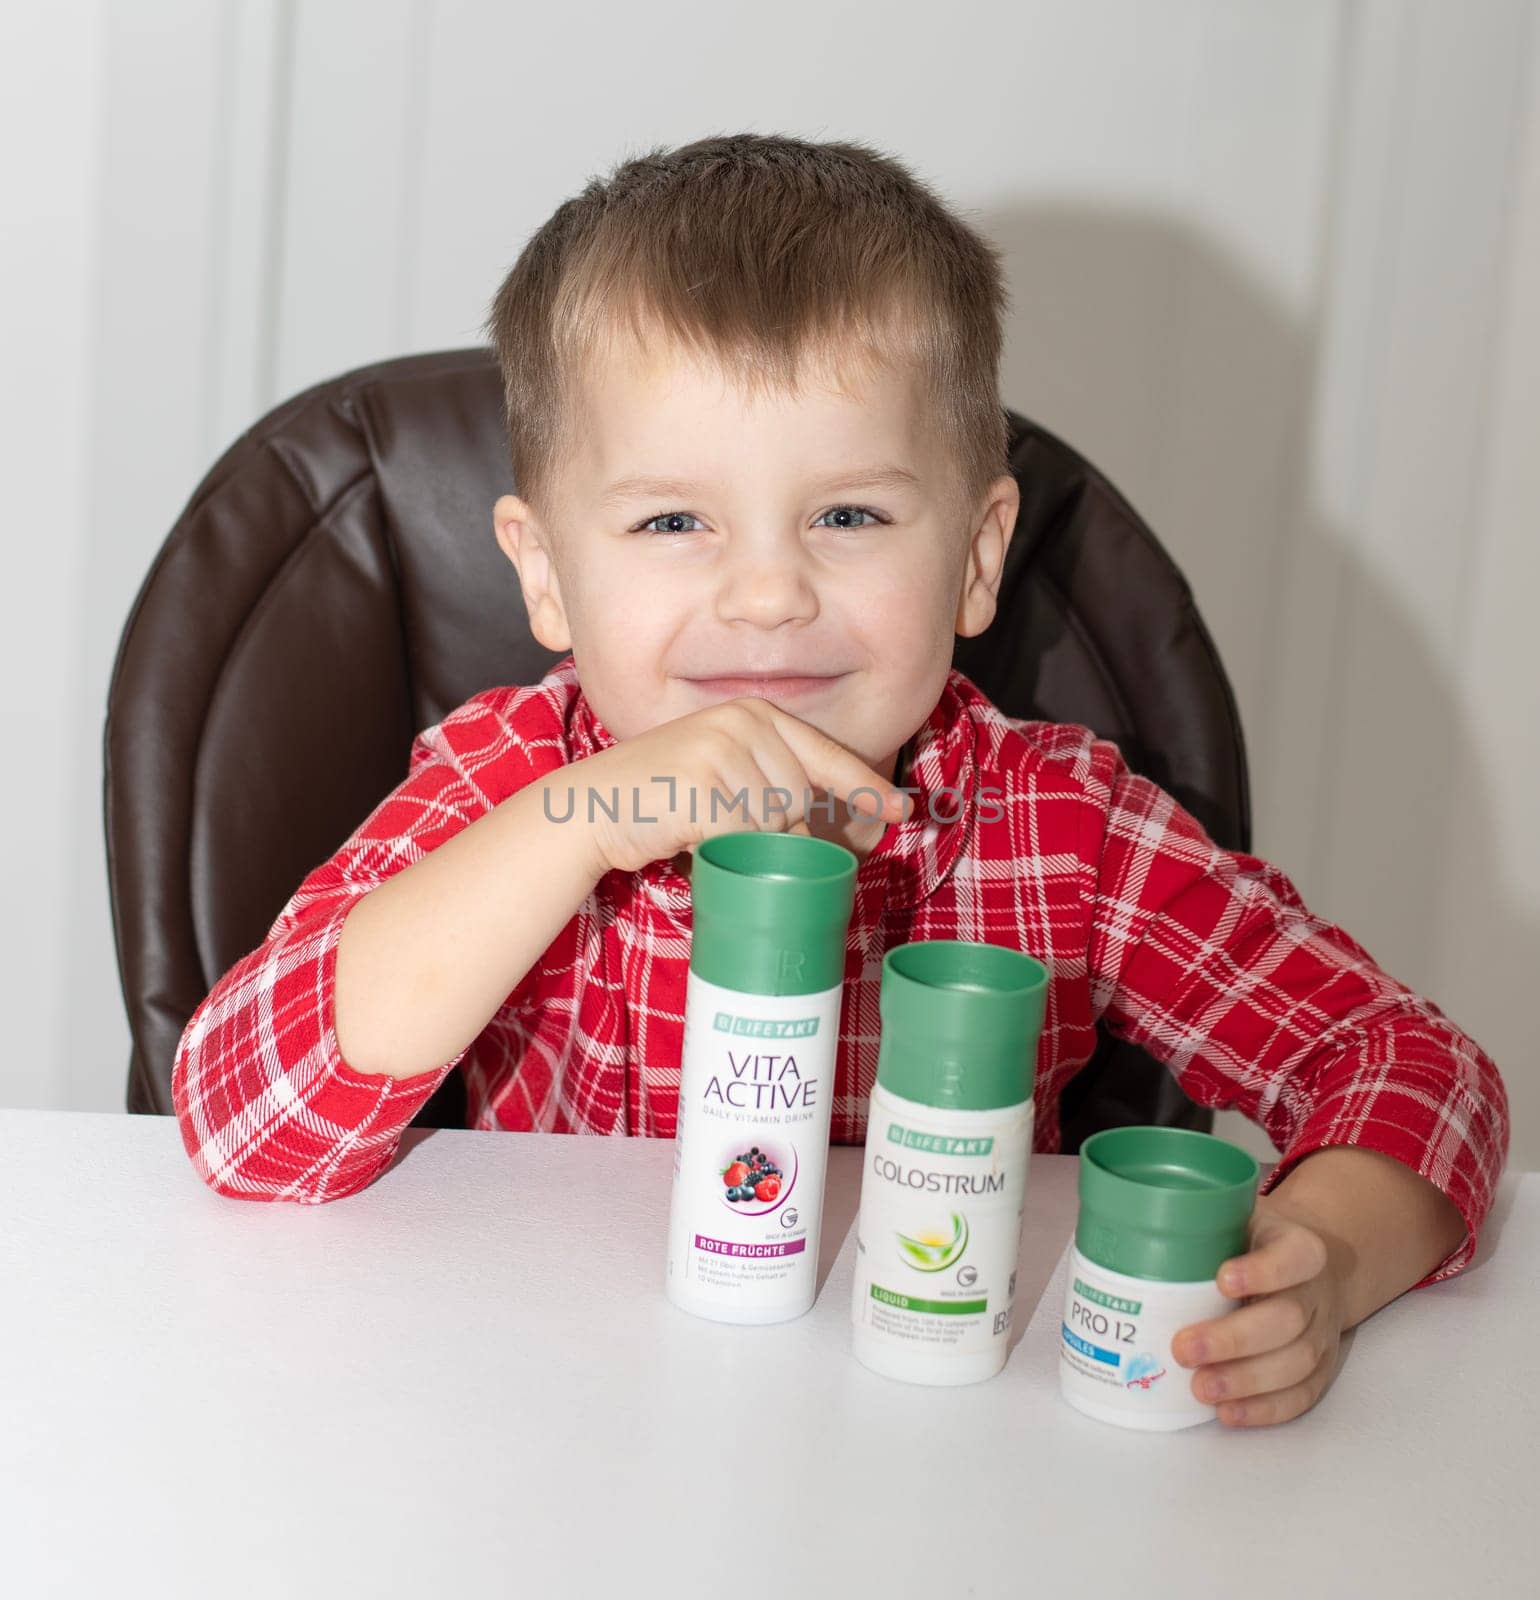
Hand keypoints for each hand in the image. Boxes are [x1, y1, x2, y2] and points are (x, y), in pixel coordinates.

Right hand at [560, 696, 911, 874]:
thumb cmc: (661, 799)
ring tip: (697, 823)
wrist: (594, 805)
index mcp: (754, 714)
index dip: (865, 785)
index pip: (824, 753)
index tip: (901, 810)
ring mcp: (724, 748)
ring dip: (743, 841)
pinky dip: (722, 849)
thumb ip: (769, 784)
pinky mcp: (706, 783)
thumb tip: (821, 832)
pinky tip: (689, 834)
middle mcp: (743, 721)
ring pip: (774, 822)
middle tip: (716, 823)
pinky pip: (744, 837)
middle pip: (799, 800)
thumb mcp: (722, 773)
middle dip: (773, 830)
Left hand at [1170, 1195, 1347, 1426]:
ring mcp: (1321, 1333)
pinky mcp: (1319, 1368)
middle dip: (1234, 1340)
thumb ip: (1199, 1223)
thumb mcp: (1235, 1216)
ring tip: (1200, 1388)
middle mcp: (1315, 1291)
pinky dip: (1265, 1408)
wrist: (1304, 1268)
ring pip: (1296, 1363)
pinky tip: (1228, 1412)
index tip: (1221, 1280)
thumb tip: (1125, 1233)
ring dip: (1246, 1381)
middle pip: (1287, 1319)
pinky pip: (1301, 1395)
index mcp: (1299, 1247)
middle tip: (1183, 1350)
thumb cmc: (1252, 1241)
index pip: (1292, 1257)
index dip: (1262, 1272)